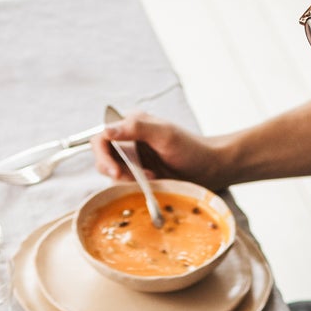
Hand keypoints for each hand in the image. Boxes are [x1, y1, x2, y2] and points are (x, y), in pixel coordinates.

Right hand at [91, 113, 229, 190]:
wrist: (209, 169)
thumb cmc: (190, 148)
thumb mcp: (165, 135)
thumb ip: (136, 128)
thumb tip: (107, 130)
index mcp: (131, 123)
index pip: (100, 138)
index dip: (102, 156)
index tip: (116, 172)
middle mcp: (128, 139)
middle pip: (103, 157)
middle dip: (115, 171)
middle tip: (134, 179)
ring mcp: (133, 158)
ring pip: (113, 173)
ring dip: (128, 180)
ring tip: (151, 177)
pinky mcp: (139, 174)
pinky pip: (126, 183)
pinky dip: (136, 186)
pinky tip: (153, 181)